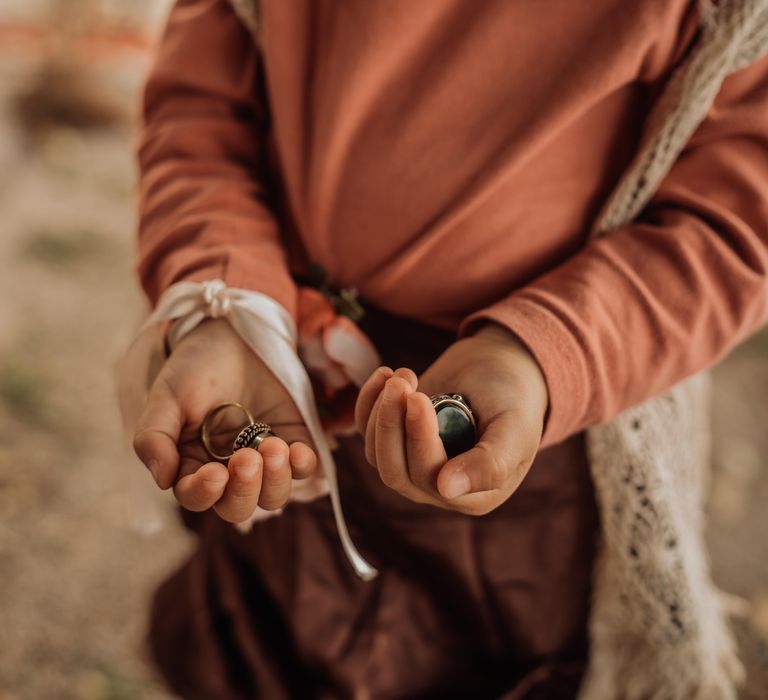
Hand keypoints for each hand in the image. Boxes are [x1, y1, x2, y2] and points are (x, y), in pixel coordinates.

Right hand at [132, 318, 316, 522]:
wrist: (232, 332)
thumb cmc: (194, 366)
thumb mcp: (166, 396)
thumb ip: (154, 438)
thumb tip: (163, 480)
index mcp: (192, 464)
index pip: (197, 497)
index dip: (205, 494)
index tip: (215, 474)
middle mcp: (229, 469)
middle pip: (238, 507)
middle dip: (244, 491)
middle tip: (247, 458)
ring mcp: (264, 458)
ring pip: (273, 496)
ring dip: (274, 480)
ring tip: (272, 446)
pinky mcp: (294, 440)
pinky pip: (305, 469)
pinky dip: (302, 466)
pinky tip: (295, 450)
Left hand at [354, 323, 547, 515]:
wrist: (499, 369)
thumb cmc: (514, 398)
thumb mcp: (515, 428)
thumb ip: (491, 464)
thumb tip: (446, 490)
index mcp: (475, 495)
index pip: (431, 479)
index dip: (419, 439)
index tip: (419, 397)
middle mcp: (440, 488)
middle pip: (395, 472)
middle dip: (391, 426)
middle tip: (401, 383)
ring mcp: (413, 465)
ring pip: (376, 454)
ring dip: (381, 411)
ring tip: (403, 375)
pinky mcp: (396, 440)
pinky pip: (367, 433)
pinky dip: (368, 404)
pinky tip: (384, 375)